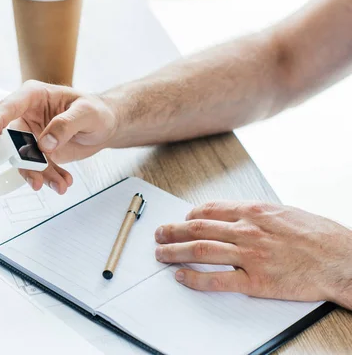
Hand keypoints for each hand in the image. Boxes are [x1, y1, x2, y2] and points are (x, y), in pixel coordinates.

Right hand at [0, 80, 117, 193]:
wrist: (106, 126)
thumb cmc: (96, 110)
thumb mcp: (87, 112)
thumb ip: (65, 125)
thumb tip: (44, 143)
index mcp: (33, 96)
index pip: (9, 107)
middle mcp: (28, 116)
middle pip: (12, 140)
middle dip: (23, 163)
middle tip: (36, 180)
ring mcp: (32, 136)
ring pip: (25, 160)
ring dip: (40, 175)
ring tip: (59, 185)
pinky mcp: (41, 153)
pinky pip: (39, 169)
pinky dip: (50, 178)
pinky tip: (64, 182)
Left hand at [154, 201, 351, 306]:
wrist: (341, 260)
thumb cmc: (318, 236)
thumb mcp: (285, 212)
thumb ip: (257, 213)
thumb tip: (237, 214)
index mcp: (254, 212)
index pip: (209, 210)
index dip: (189, 215)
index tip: (182, 220)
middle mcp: (247, 231)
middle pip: (198, 229)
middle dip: (173, 231)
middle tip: (159, 234)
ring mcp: (249, 256)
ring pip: (201, 251)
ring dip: (175, 252)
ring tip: (161, 254)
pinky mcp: (255, 281)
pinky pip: (217, 280)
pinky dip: (195, 278)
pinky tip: (181, 276)